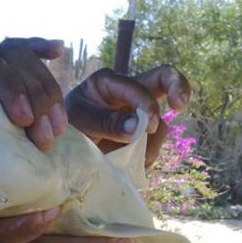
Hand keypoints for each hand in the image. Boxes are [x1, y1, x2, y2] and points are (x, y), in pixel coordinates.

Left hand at [0, 36, 66, 176]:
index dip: (7, 85)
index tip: (24, 121)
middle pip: (6, 59)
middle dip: (34, 95)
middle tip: (47, 136)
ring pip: (16, 60)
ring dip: (43, 90)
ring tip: (56, 128)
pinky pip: (11, 59)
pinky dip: (35, 56)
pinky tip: (56, 52)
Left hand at [65, 65, 190, 166]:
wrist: (60, 149)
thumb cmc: (65, 126)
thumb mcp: (80, 121)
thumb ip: (106, 122)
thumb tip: (139, 127)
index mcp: (108, 82)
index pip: (138, 85)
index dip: (146, 105)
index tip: (146, 127)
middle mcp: (126, 93)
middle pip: (163, 78)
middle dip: (178, 87)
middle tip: (180, 104)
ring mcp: (134, 113)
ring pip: (161, 121)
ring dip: (154, 141)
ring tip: (139, 159)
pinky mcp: (137, 134)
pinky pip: (154, 142)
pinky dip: (149, 154)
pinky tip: (138, 164)